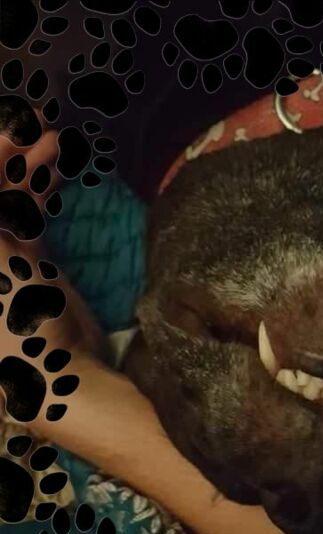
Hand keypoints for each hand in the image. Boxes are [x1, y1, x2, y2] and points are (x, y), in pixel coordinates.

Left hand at [0, 115, 106, 421]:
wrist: (62, 369)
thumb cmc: (15, 322)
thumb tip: (1, 154)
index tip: (9, 129)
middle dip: (4, 153)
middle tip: (29, 121)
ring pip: (5, 195)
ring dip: (24, 164)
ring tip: (50, 136)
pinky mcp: (29, 258)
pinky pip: (28, 212)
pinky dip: (39, 187)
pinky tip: (55, 163)